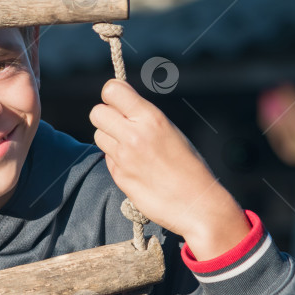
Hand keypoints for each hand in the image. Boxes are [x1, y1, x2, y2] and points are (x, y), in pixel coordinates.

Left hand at [89, 80, 249, 259]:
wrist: (198, 204)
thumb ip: (143, 117)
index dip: (112, 95)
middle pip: (97, 113)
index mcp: (150, 118)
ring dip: (109, 138)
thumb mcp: (171, 130)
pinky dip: (116, 159)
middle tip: (120, 125)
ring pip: (98, 135)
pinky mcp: (119, 176)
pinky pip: (106, 158)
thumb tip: (120, 105)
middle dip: (105, 116)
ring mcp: (124, 157)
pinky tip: (135, 166)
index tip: (118, 101)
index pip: (111, 90)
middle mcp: (133, 135)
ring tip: (130, 147)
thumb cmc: (189, 165)